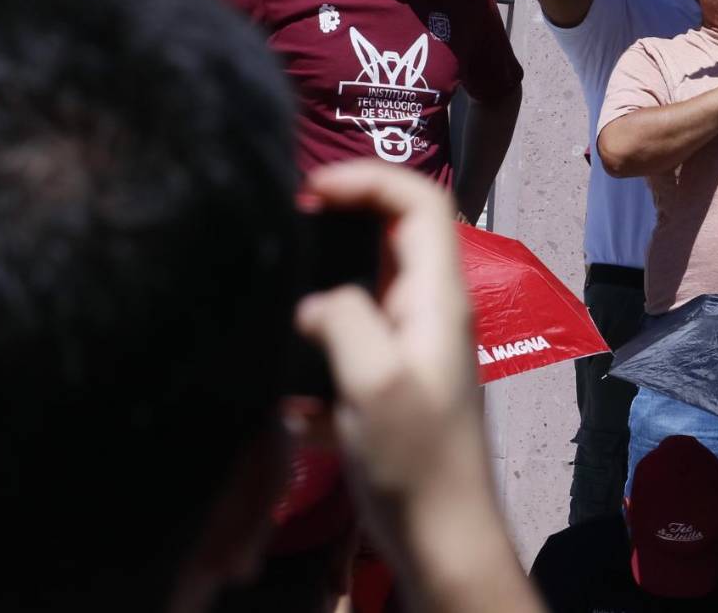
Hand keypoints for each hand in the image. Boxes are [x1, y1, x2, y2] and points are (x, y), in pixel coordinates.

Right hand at [294, 162, 507, 589]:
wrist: (443, 539)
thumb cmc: (416, 462)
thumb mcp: (374, 383)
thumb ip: (344, 320)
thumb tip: (313, 297)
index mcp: (438, 297)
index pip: (421, 201)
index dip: (369, 178)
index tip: (310, 187)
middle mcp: (432, 311)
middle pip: (396, 231)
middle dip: (344, 212)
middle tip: (285, 220)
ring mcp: (415, 346)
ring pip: (371, 284)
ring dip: (326, 274)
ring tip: (273, 279)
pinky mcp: (393, 383)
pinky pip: (352, 340)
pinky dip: (318, 341)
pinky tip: (283, 379)